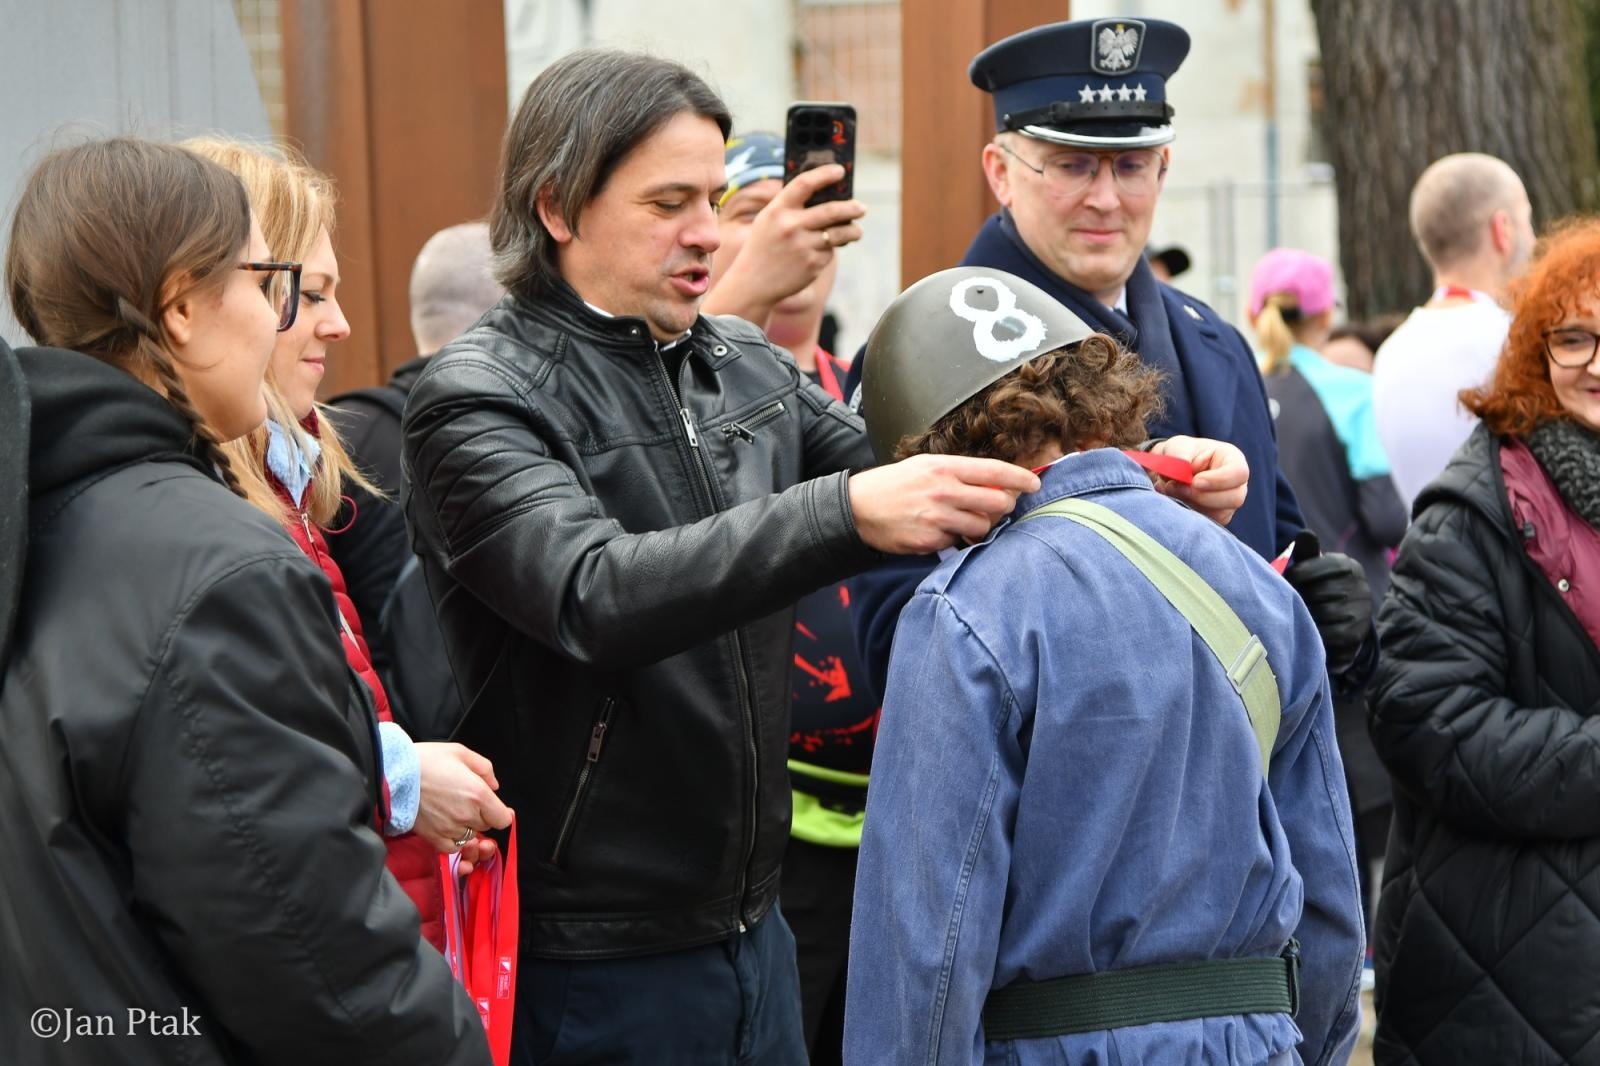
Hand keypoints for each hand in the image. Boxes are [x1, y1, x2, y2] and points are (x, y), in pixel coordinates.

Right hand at [413, 742, 513, 865]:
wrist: (395, 774)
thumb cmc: (427, 760)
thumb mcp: (461, 752)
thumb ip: (484, 768)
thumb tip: (494, 786)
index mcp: (478, 794)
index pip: (503, 819)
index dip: (500, 813)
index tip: (495, 808)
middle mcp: (467, 815)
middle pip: (486, 826)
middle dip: (482, 816)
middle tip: (467, 802)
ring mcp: (450, 829)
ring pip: (470, 836)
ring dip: (467, 827)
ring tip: (454, 812)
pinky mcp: (433, 837)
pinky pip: (453, 848)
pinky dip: (453, 840)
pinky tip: (447, 826)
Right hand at [702, 165, 864, 325]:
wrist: (753, 283)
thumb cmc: (763, 246)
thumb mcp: (768, 220)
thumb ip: (791, 206)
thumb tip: (827, 194)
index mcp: (777, 210)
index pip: (804, 184)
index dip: (824, 174)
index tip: (840, 171)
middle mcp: (791, 226)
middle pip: (831, 210)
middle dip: (852, 208)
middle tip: (861, 208)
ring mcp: (803, 246)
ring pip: (839, 233)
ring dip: (853, 231)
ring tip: (857, 231)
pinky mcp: (812, 265)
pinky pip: (829, 252)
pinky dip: (830, 251)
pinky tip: (822, 253)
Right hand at [848, 454, 1039, 554]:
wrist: (858, 508)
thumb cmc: (895, 484)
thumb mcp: (925, 466)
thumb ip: (959, 473)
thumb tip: (995, 482)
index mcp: (944, 467)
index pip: (994, 471)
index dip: (1020, 478)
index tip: (1034, 483)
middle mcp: (943, 491)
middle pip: (997, 502)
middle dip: (1004, 506)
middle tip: (1000, 506)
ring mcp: (937, 518)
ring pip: (982, 526)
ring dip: (981, 525)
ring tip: (965, 519)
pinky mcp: (930, 541)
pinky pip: (958, 542)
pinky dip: (956, 539)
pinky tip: (941, 531)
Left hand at [1149, 435, 1248, 525]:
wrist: (1169, 471)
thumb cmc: (1179, 455)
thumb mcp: (1176, 446)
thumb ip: (1179, 455)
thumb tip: (1182, 471)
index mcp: (1232, 460)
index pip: (1238, 473)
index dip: (1218, 480)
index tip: (1195, 482)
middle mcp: (1236, 484)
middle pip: (1235, 498)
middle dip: (1202, 496)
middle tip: (1176, 487)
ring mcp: (1228, 503)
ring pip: (1219, 514)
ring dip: (1191, 505)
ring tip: (1171, 490)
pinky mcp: (1216, 517)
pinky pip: (1207, 523)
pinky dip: (1188, 514)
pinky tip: (1175, 501)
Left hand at [1285, 552, 1371, 673]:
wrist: (1340, 621)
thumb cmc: (1318, 586)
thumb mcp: (1312, 567)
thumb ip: (1307, 551)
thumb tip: (1305, 533)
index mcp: (1348, 565)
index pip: (1317, 567)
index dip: (1295, 576)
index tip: (1286, 581)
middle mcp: (1360, 586)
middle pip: (1319, 591)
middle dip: (1298, 598)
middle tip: (1286, 602)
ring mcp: (1361, 610)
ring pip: (1323, 613)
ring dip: (1305, 616)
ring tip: (1295, 616)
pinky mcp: (1357, 633)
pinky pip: (1330, 634)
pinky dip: (1315, 633)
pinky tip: (1307, 631)